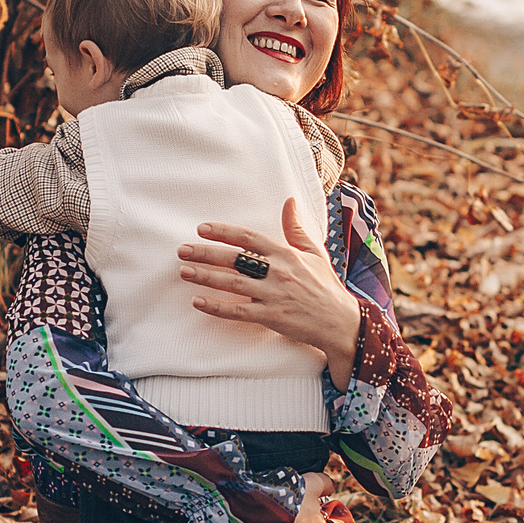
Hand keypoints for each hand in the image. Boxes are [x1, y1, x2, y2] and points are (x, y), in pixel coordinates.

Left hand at [180, 196, 362, 383]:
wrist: (341, 322)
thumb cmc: (326, 286)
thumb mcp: (315, 252)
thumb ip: (296, 228)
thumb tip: (290, 200)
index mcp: (287, 254)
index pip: (249, 238)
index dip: (224, 232)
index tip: (202, 229)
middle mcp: (278, 272)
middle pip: (235, 259)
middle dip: (206, 253)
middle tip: (182, 250)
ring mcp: (274, 295)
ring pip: (233, 283)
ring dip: (206, 277)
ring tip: (184, 271)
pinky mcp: (272, 317)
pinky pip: (238, 311)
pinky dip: (217, 307)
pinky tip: (198, 302)